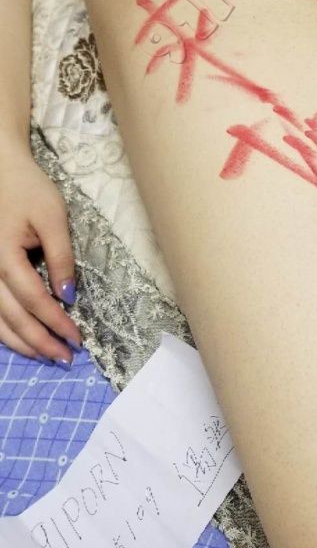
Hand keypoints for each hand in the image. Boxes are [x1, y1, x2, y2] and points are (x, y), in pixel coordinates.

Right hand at [0, 147, 82, 366]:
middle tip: (65, 358)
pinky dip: (3, 329)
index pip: (33, 300)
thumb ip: (61, 257)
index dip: (55, 322)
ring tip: (46, 356)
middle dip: (39, 341)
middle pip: (11, 317)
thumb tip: (68, 296)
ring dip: (20, 342)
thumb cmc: (27, 189)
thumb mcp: (53, 217)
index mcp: (3, 255)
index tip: (77, 338)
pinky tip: (20, 340)